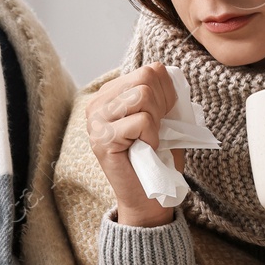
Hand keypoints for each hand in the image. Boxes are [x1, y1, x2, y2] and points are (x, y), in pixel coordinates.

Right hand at [87, 62, 183, 227]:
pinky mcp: (102, 139)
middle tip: (157, 129)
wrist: (148, 195)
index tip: (163, 117)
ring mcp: (96, 120)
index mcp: (111, 93)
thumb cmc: (157, 156)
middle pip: (146, 77)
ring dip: (156, 121)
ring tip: (148, 139)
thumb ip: (160, 91)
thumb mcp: (162, 116)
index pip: (151, 69)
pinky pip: (141, 121)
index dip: (168, 92)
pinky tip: (143, 150)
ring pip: (143, 95)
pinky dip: (152, 137)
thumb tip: (164, 70)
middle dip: (163, 104)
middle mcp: (97, 102)